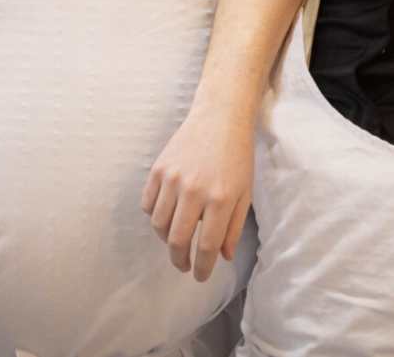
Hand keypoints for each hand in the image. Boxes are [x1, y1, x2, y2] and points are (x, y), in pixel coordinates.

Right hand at [142, 106, 254, 281]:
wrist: (220, 117)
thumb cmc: (237, 156)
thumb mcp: (245, 192)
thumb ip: (234, 227)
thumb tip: (223, 257)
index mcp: (220, 199)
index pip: (205, 247)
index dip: (201, 268)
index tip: (199, 276)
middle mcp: (194, 190)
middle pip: (177, 241)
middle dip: (179, 260)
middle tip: (184, 266)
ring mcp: (173, 179)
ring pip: (158, 225)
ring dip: (166, 240)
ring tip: (176, 241)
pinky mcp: (158, 168)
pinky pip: (147, 204)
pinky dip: (154, 216)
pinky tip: (166, 216)